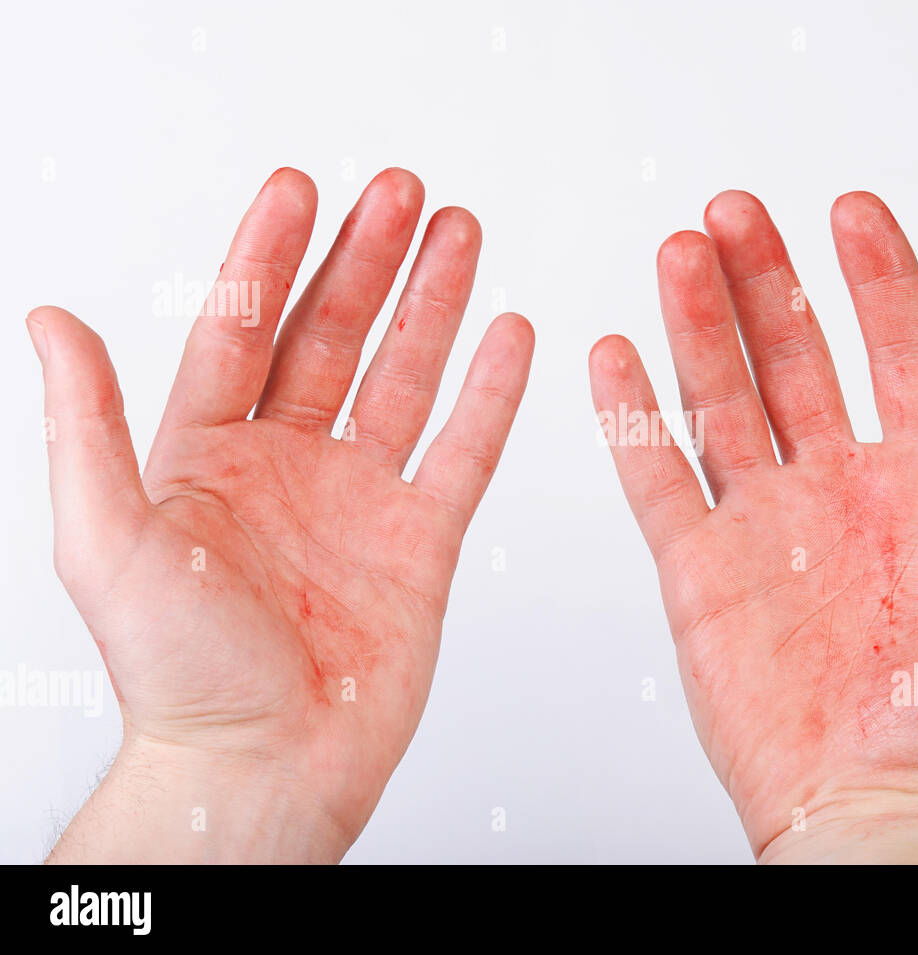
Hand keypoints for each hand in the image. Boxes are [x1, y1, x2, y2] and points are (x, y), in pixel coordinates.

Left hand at [30, 168, 533, 861]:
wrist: (266, 770)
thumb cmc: (179, 678)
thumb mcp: (107, 540)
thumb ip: (88, 426)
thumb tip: (51, 321)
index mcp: (206, 457)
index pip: (242, 328)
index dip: (269, 256)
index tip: (299, 188)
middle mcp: (286, 466)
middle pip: (332, 337)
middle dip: (367, 259)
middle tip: (399, 190)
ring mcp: (360, 499)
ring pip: (403, 378)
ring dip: (433, 304)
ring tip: (458, 234)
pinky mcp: (422, 541)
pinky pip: (463, 451)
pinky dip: (491, 393)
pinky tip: (507, 336)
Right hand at [589, 190, 917, 863]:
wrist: (879, 806)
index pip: (900, 354)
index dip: (878, 281)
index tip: (852, 210)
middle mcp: (837, 491)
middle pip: (797, 359)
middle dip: (767, 282)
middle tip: (736, 212)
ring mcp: (763, 524)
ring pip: (724, 399)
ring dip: (700, 325)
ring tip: (680, 252)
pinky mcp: (701, 568)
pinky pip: (657, 476)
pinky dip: (631, 416)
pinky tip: (617, 355)